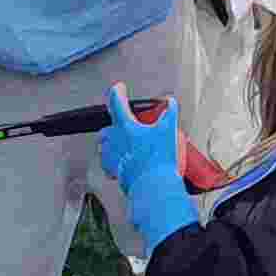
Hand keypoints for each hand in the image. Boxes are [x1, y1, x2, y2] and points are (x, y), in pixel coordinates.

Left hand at [98, 94, 201, 255]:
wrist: (153, 187)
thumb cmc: (159, 160)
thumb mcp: (169, 130)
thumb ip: (170, 113)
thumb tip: (170, 102)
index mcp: (126, 128)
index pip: (117, 104)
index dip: (118, 93)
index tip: (119, 88)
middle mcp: (115, 142)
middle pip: (107, 128)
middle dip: (114, 124)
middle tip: (125, 123)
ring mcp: (114, 158)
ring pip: (106, 146)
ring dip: (113, 142)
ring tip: (124, 143)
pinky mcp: (116, 173)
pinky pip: (109, 164)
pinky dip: (114, 161)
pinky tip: (124, 162)